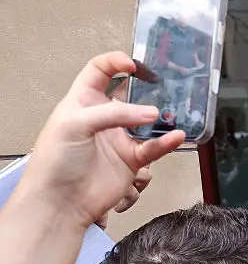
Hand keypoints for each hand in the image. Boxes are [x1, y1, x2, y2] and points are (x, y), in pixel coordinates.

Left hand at [15, 52, 184, 230]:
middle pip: (130, 94)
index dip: (116, 62)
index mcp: (83, 101)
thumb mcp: (75, 123)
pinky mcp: (132, 159)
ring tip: (172, 114)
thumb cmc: (55, 160)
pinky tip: (176, 136)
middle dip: (148, 87)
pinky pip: (154, 147)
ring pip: (147, 121)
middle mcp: (104, 117)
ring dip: (161, 117)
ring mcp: (119, 138)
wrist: (61, 201)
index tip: (135, 64)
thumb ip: (114, 113)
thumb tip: (150, 112)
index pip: (99, 71)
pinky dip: (167, 142)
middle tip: (165, 83)